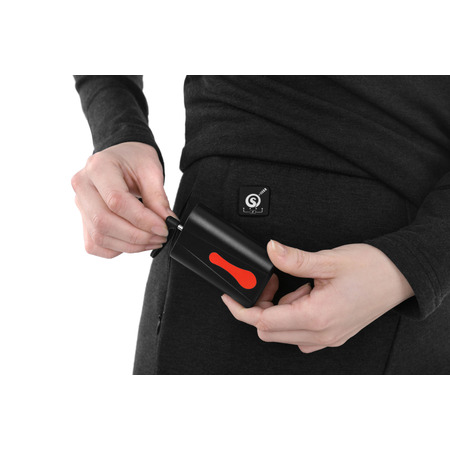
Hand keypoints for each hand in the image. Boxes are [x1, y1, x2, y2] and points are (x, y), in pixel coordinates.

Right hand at [71, 142, 176, 257]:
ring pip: (99, 237)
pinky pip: (95, 245)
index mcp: (98, 167)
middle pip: (103, 222)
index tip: (163, 227)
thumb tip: (166, 223)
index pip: (116, 201)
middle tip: (160, 237)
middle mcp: (83, 186)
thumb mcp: (151, 170)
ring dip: (131, 245)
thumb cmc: (134, 160)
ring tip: (153, 240)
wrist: (121, 158)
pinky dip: (118, 249)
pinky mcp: (83, 220)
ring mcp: (80, 205)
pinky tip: (136, 242)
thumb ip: (158, 198)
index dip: (142, 219)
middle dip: (137, 236)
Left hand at [222, 240, 413, 352]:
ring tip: (299, 285)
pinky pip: (301, 334)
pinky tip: (306, 297)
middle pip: (270, 331)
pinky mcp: (333, 335)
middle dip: (261, 306)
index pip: (264, 321)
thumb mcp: (329, 260)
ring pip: (284, 333)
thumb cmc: (372, 269)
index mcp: (317, 317)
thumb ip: (294, 259)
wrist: (401, 277)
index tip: (230, 297)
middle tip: (273, 282)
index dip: (241, 308)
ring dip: (280, 310)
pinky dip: (294, 316)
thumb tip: (270, 250)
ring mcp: (328, 338)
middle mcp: (321, 334)